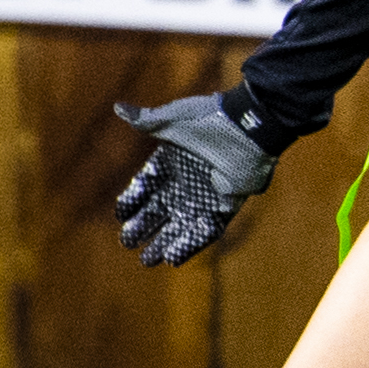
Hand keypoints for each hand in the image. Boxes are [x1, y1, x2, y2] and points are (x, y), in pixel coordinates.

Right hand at [112, 93, 273, 266]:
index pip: (147, 185)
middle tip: (127, 242)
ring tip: (148, 260)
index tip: (121, 214)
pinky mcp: (227, 204)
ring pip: (181, 224)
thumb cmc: (211, 119)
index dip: (133, 200)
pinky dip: (190, 243)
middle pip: (161, 209)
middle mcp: (188, 180)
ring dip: (165, 241)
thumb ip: (146, 120)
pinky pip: (207, 229)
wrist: (250, 127)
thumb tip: (118, 107)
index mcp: (174, 160)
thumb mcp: (174, 119)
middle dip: (143, 226)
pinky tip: (173, 258)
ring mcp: (207, 194)